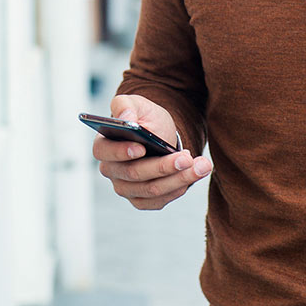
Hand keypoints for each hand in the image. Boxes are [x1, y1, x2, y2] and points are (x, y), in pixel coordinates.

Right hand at [92, 95, 211, 210]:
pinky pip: (159, 201)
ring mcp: (125, 188)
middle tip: (186, 157)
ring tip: (201, 165)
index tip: (142, 147)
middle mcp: (111, 171)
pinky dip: (178, 189)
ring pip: (151, 190)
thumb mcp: (137, 105)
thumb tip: (126, 119)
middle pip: (134, 173)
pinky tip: (194, 175)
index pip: (105, 152)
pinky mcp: (141, 200)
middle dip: (162, 166)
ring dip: (179, 179)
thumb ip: (125, 106)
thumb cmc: (144, 119)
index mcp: (104, 146)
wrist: (159, 136)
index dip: (122, 152)